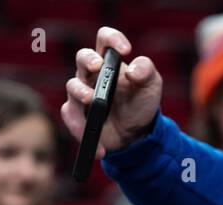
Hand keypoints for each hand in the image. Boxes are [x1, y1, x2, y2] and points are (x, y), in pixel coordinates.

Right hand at [61, 26, 163, 156]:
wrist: (137, 135)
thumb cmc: (141, 103)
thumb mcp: (151, 85)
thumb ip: (146, 71)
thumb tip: (132, 70)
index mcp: (109, 61)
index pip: (105, 39)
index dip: (112, 38)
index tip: (125, 50)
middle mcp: (91, 74)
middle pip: (82, 57)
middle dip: (88, 60)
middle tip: (98, 67)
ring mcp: (81, 94)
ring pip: (72, 86)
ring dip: (81, 92)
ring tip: (92, 101)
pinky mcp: (77, 115)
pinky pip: (71, 117)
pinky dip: (82, 130)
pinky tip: (100, 146)